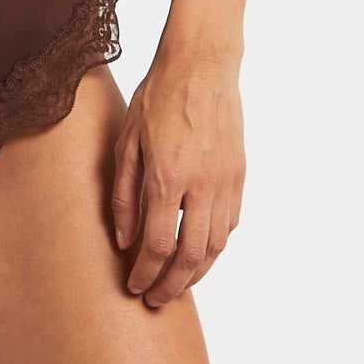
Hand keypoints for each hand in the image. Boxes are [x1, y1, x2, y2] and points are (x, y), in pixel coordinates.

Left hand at [110, 47, 244, 307]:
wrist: (201, 64)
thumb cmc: (158, 96)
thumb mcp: (127, 141)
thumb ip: (124, 194)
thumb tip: (123, 241)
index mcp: (167, 176)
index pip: (157, 245)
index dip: (145, 274)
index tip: (134, 286)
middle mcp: (200, 184)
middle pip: (190, 256)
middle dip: (171, 286)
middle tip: (155, 299)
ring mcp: (225, 181)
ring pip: (215, 246)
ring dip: (197, 273)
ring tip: (177, 285)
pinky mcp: (239, 174)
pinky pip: (230, 224)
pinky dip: (215, 246)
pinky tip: (199, 251)